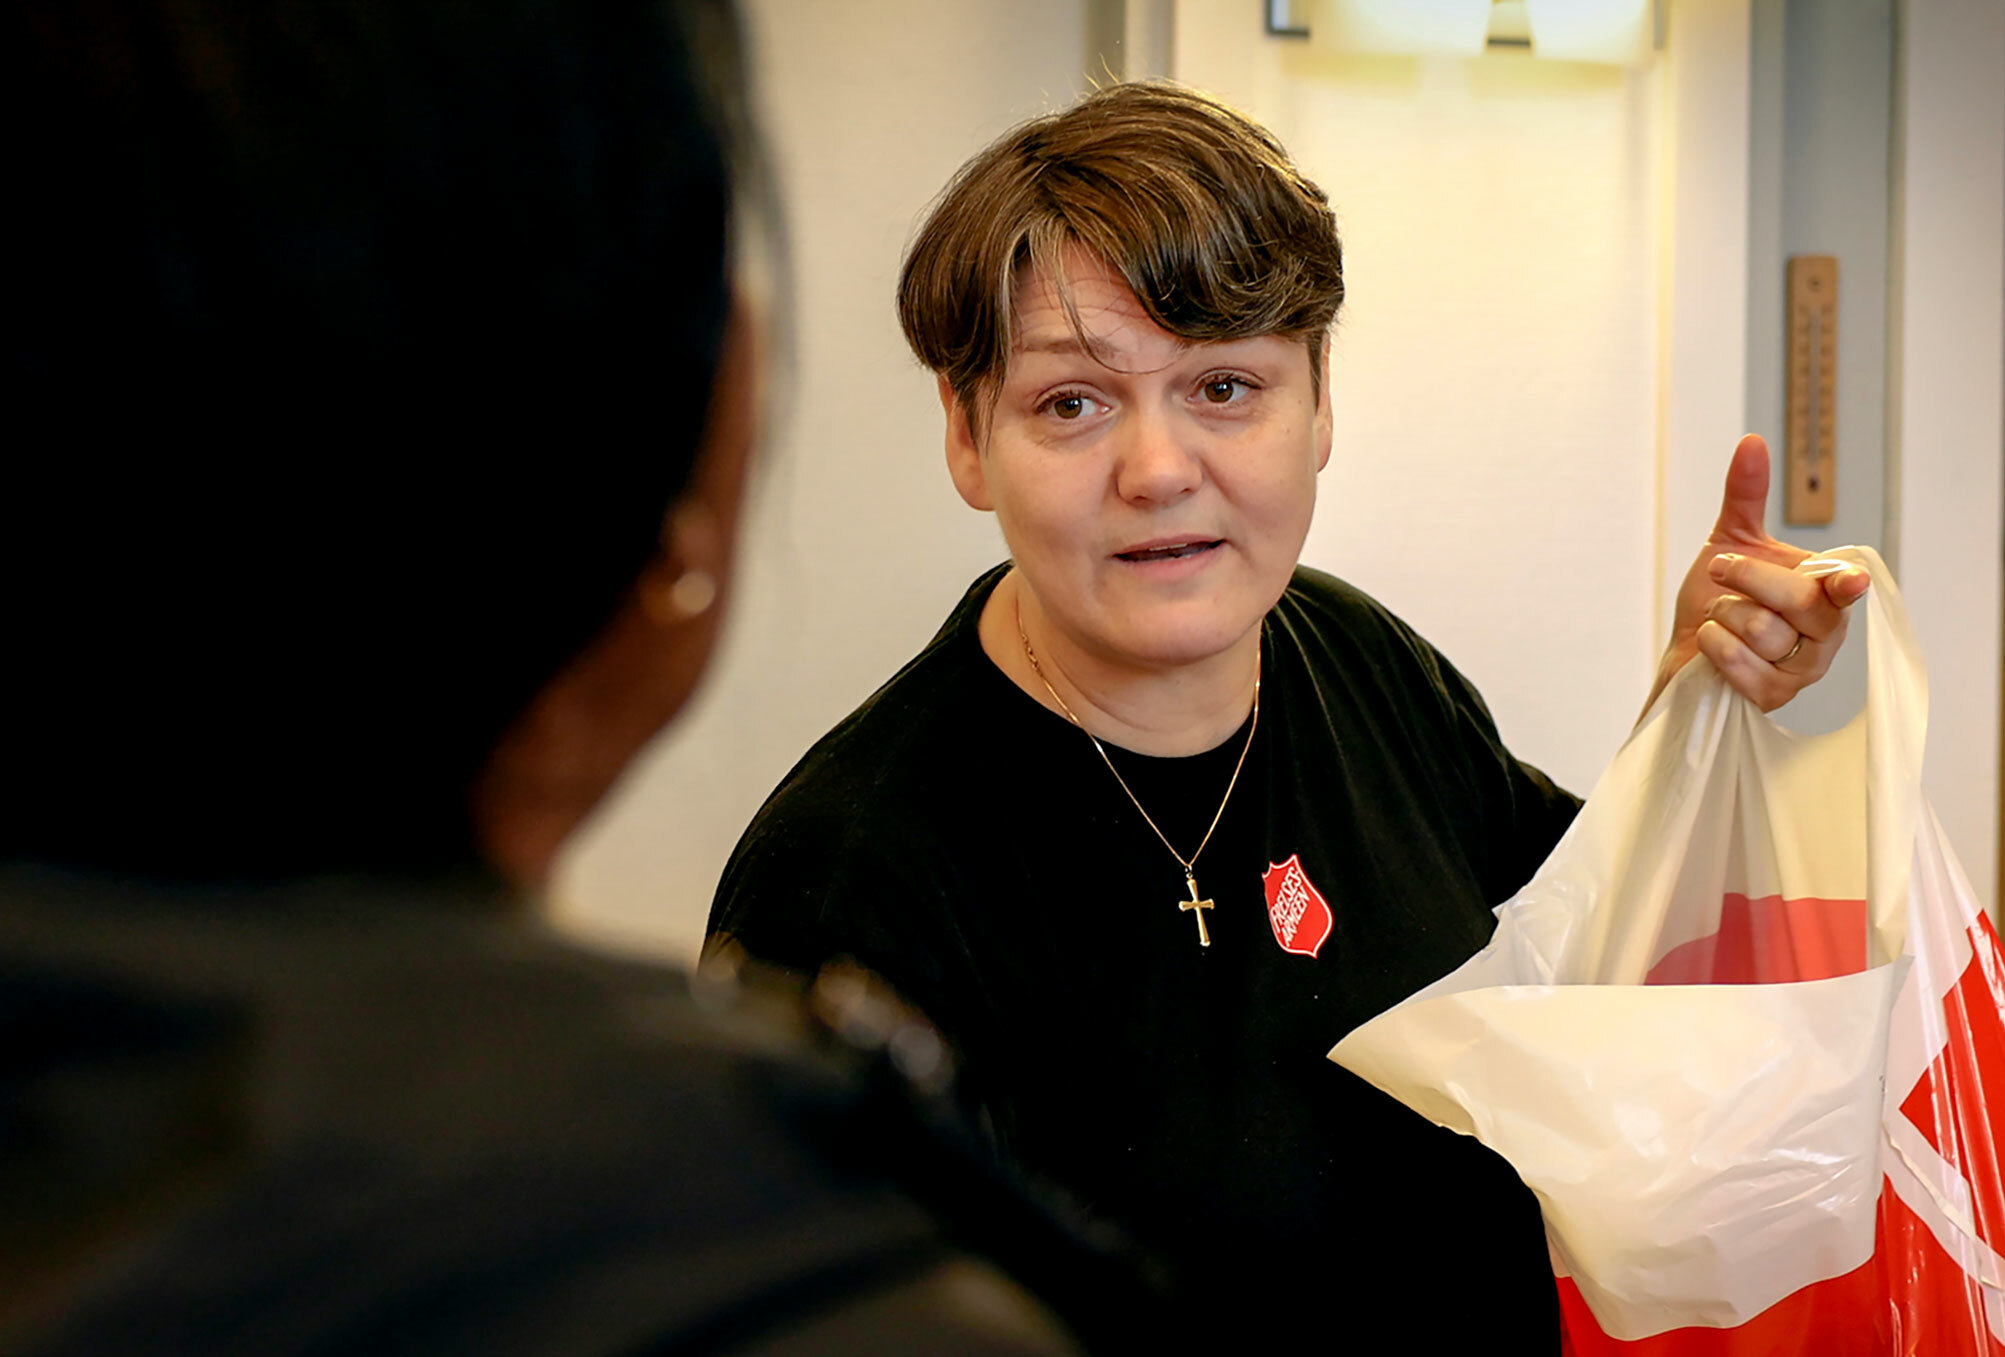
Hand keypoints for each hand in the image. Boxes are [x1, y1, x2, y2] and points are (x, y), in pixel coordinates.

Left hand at [1644, 434, 1869, 715]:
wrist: (1686, 653)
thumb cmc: (1717, 600)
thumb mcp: (1729, 542)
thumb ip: (1746, 496)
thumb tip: (1752, 442)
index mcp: (1824, 593)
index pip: (1844, 587)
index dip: (1845, 584)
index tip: (1848, 582)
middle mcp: (1824, 633)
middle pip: (1799, 603)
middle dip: (1748, 578)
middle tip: (1719, 569)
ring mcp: (1802, 669)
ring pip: (1764, 631)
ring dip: (1724, 615)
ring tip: (1719, 617)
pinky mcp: (1773, 696)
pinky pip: (1741, 664)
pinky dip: (1714, 644)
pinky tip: (1710, 641)